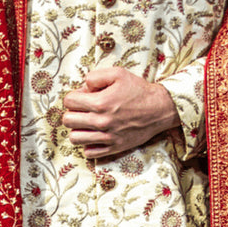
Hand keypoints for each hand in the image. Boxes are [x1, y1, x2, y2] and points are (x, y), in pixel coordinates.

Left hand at [62, 65, 179, 157]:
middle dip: (72, 112)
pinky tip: (96, 136)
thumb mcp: (118, 74)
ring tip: (87, 124)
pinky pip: (89, 152)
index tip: (83, 97)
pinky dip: (88, 145)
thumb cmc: (139, 90)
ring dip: (78, 130)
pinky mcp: (114, 147)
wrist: (160, 109)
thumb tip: (82, 87)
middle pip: (68, 121)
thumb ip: (95, 76)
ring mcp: (107, 137)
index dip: (74, 96)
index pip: (69, 101)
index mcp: (100, 102)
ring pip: (75, 138)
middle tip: (83, 110)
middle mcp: (101, 121)